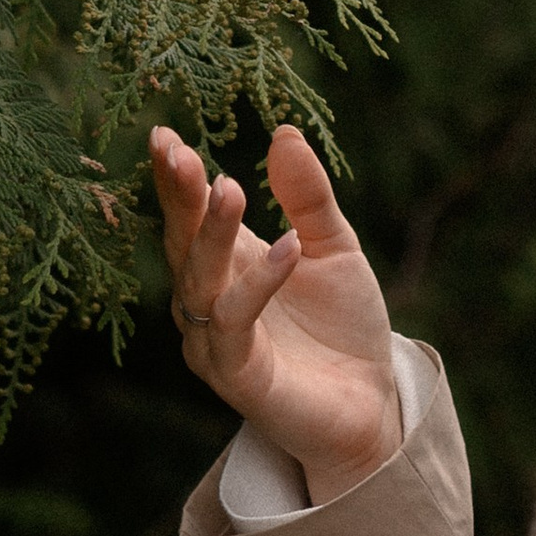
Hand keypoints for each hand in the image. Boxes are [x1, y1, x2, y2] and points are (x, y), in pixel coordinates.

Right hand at [149, 119, 404, 502]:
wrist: (372, 403)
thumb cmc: (344, 327)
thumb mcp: (333, 247)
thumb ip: (307, 196)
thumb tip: (284, 131)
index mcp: (225, 265)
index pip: (187, 215)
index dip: (174, 178)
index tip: (163, 133)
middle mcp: (207, 302)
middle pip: (181, 243)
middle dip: (178, 197)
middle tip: (178, 150)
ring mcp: (216, 342)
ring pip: (200, 282)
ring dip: (212, 235)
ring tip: (230, 188)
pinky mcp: (239, 376)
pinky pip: (236, 325)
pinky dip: (259, 285)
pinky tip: (288, 249)